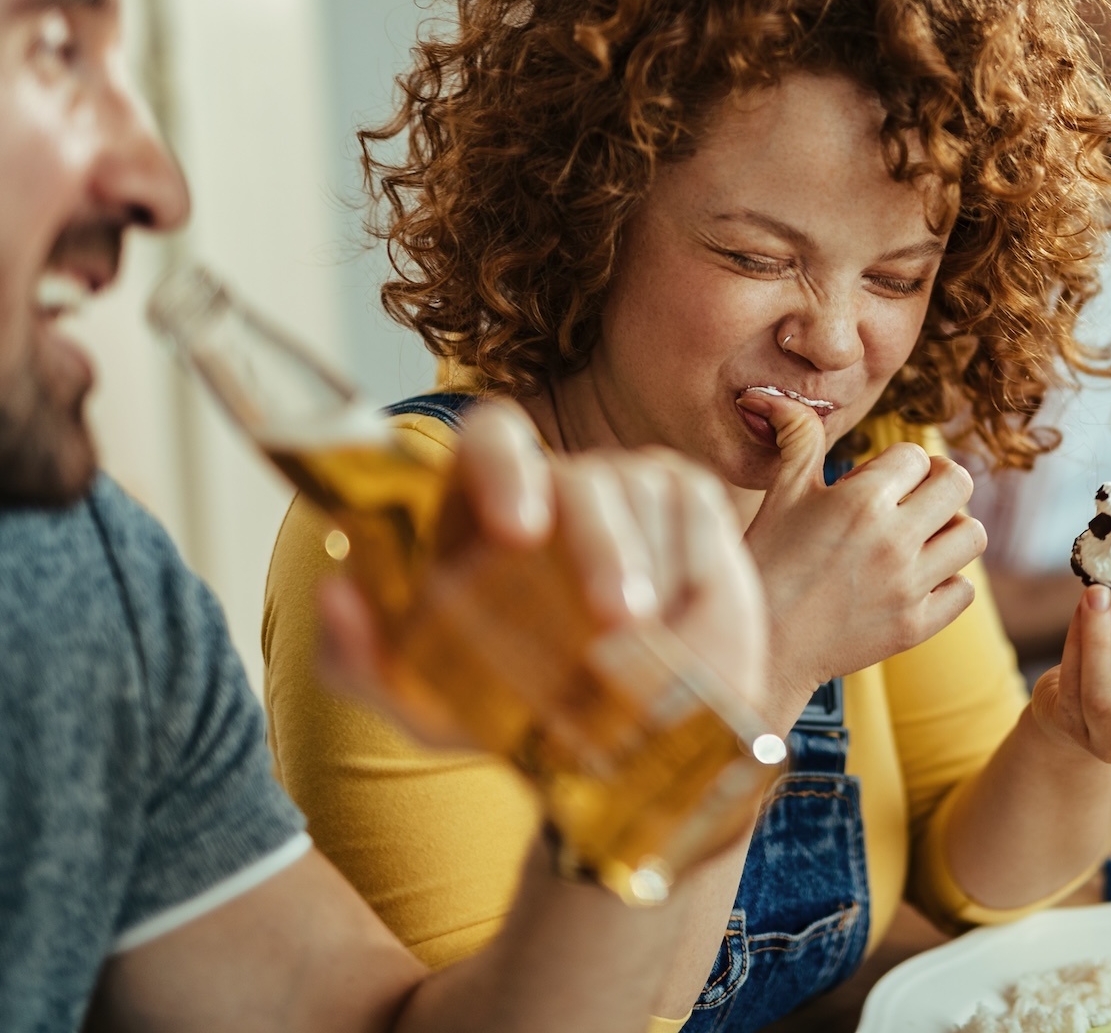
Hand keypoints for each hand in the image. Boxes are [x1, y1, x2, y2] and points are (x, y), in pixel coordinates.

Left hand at [318, 400, 767, 743]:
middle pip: (581, 480)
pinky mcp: (691, 502)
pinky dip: (689, 580)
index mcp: (484, 508)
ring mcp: (630, 486)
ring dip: (647, 580)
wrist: (622, 751)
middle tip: (612, 620)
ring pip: (643, 504)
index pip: (492, 439)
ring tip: (645, 651)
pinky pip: (696, 522)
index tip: (516, 530)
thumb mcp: (428, 706)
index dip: (504, 468)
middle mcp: (558, 485)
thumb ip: (360, 659)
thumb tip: (333, 591)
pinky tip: (677, 626)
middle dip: (600, 549)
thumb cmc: (518, 715)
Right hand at [739, 391, 986, 721]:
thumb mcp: (781, 494)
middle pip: (959, 484)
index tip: (881, 480)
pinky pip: (964, 590)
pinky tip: (919, 578)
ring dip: (952, 529)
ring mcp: (908, 586)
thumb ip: (797, 440)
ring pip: (973, 535)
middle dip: (941, 482)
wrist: (762, 644)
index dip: (900, 463)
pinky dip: (949, 581)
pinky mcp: (915, 626)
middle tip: (918, 495)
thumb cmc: (766, 562)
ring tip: (923, 536)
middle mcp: (893, 540)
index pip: (917, 455)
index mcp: (861, 500)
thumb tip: (775, 397)